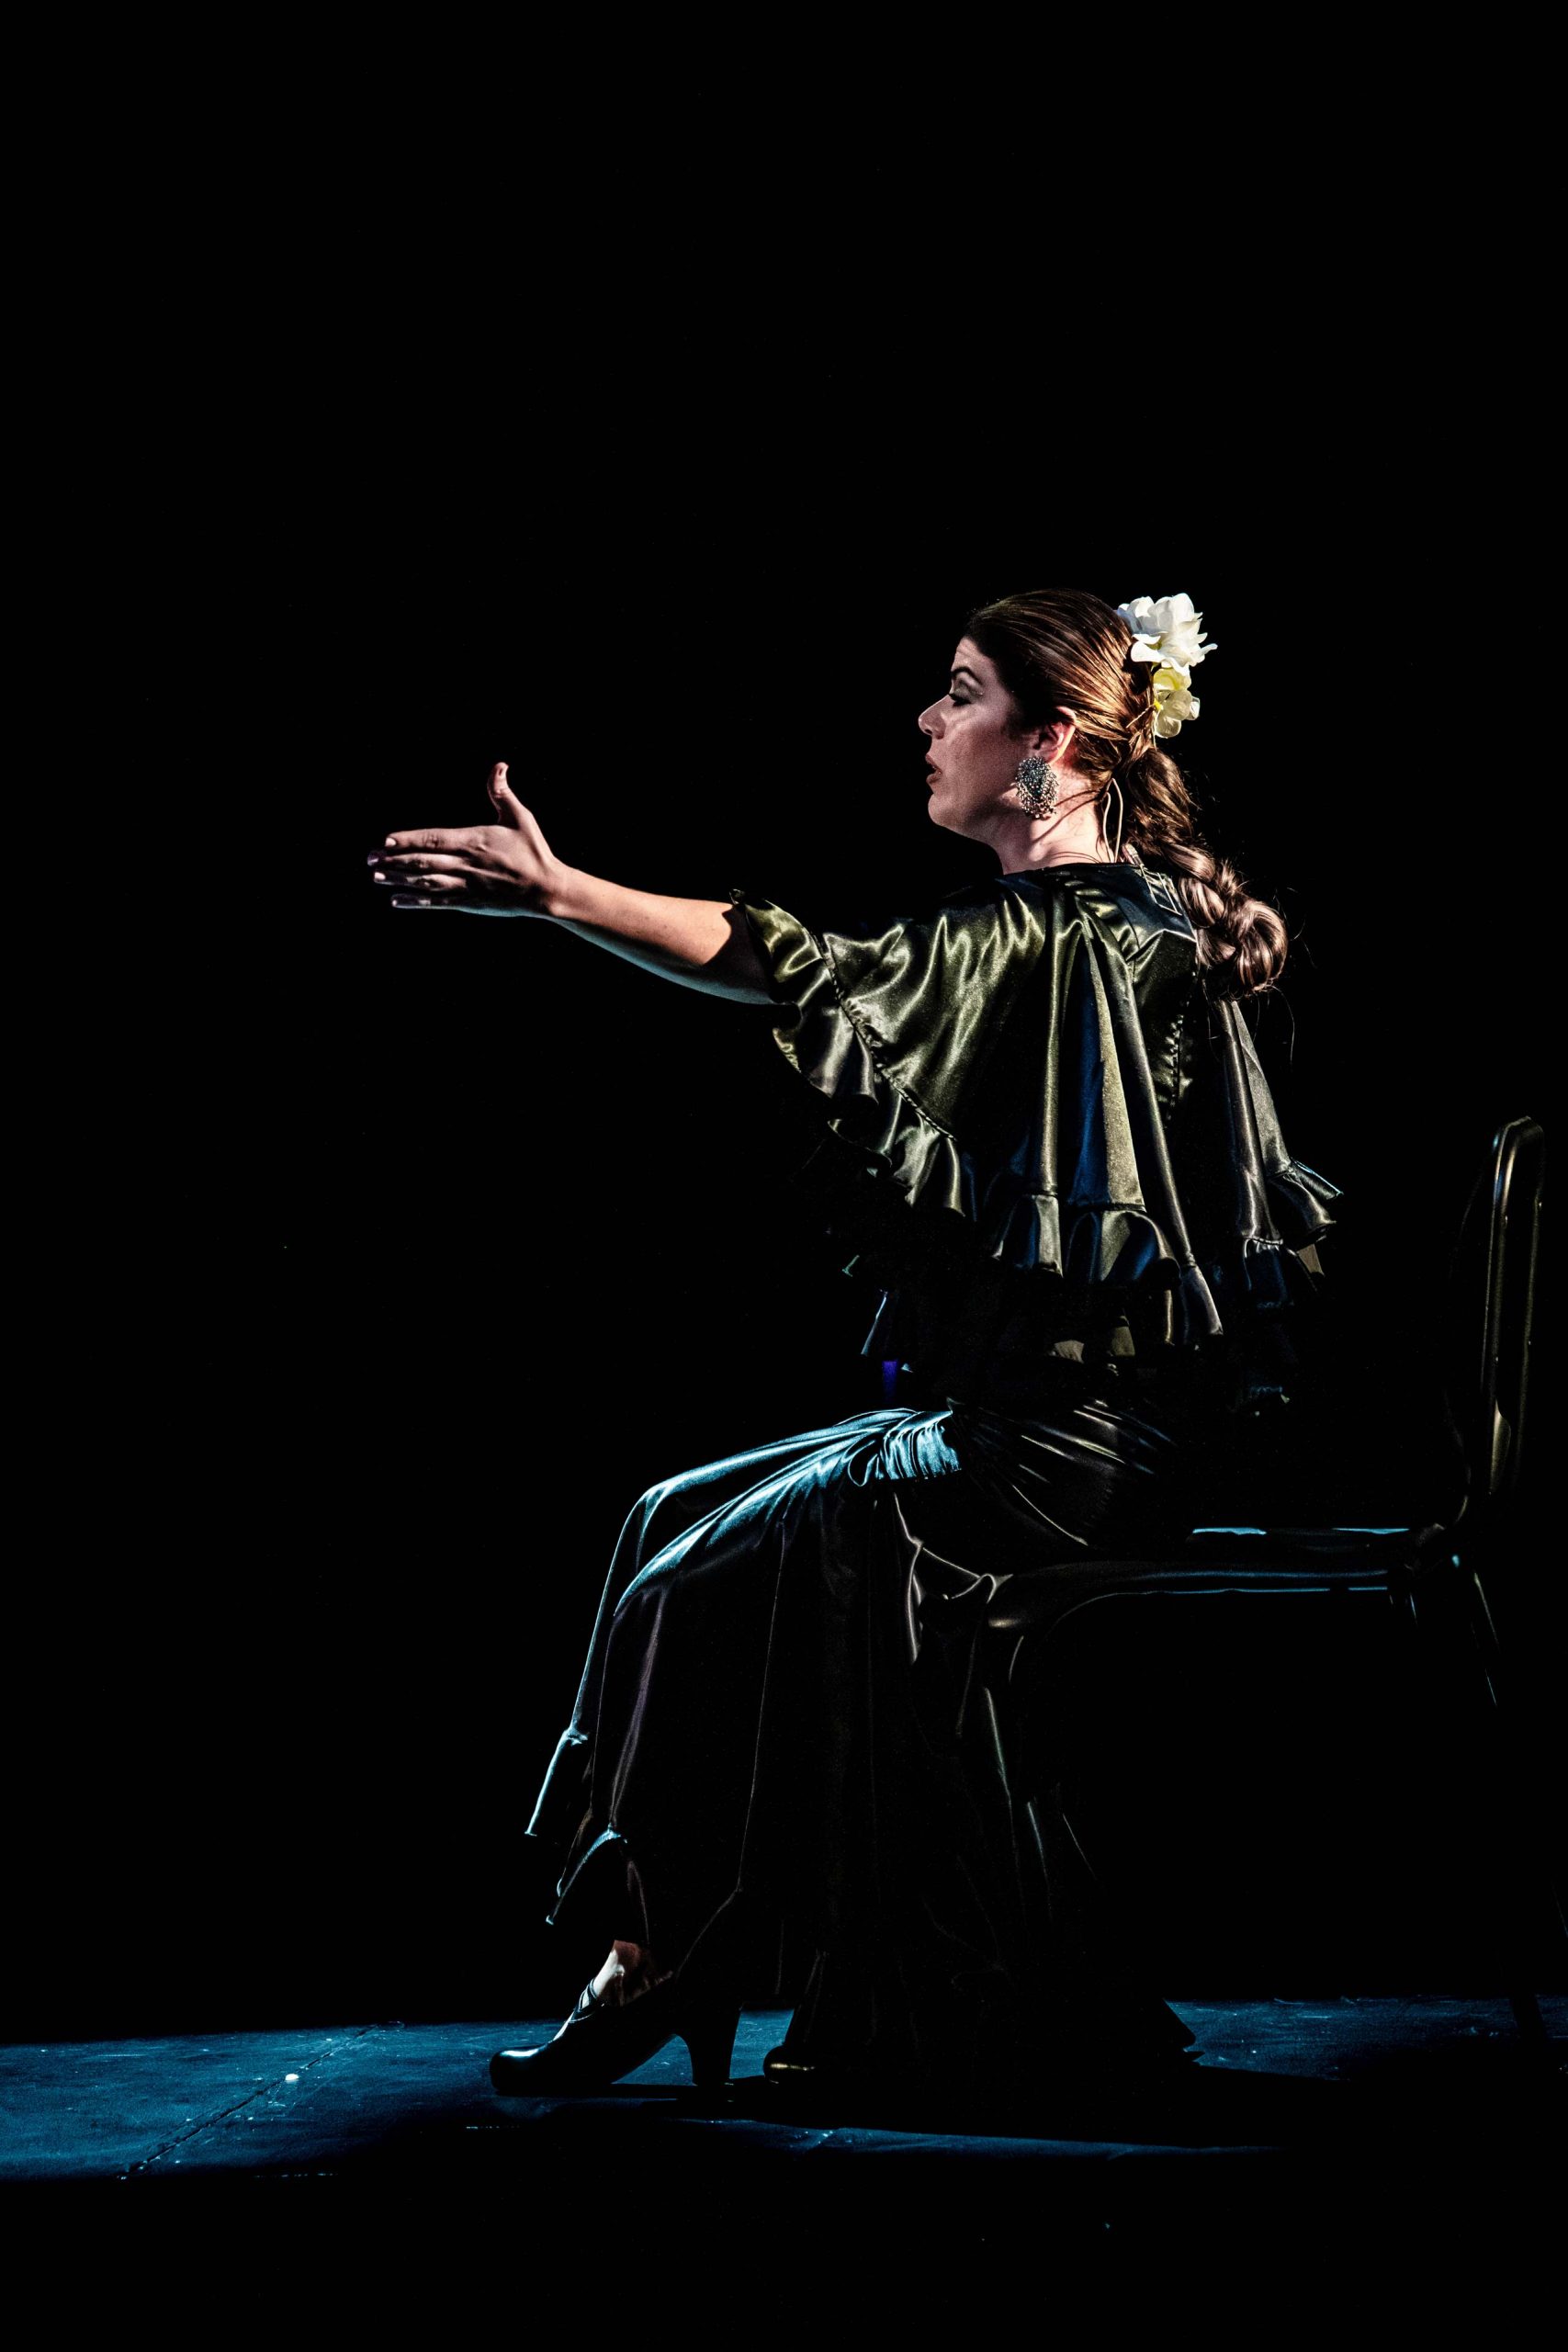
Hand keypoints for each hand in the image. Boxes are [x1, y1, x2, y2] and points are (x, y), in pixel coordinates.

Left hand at [368, 764, 558, 914]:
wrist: (546, 890)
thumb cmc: (533, 851)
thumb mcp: (520, 817)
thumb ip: (501, 792)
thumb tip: (499, 765)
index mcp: (474, 840)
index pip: (433, 839)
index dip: (408, 840)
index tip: (385, 840)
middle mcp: (466, 864)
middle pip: (422, 862)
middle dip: (393, 860)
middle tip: (369, 858)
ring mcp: (466, 885)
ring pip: (425, 882)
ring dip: (398, 879)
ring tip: (376, 876)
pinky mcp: (469, 902)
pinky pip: (437, 902)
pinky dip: (415, 902)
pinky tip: (396, 900)